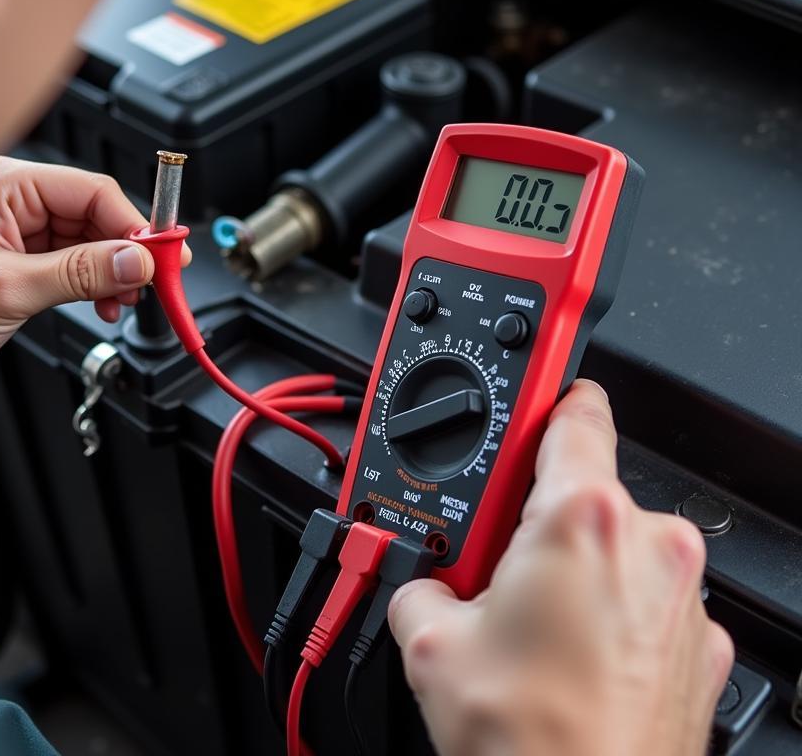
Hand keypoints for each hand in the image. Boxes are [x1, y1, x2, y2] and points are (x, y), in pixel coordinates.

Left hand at [0, 155, 187, 398]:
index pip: (93, 191)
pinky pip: (77, 264)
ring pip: (92, 242)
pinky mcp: (22, 261)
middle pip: (98, 215)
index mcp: (7, 186)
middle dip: (126, 252)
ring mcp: (19, 231)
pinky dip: (96, 285)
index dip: (133, 225)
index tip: (162, 255)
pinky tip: (104, 304)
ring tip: (123, 301)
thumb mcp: (9, 290)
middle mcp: (15, 201)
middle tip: (152, 283)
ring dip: (114, 273)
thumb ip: (81, 273)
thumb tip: (136, 260)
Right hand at [389, 380, 733, 755]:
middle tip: (492, 561)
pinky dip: (608, 613)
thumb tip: (417, 584)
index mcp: (584, 516)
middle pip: (582, 488)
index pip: (574, 407)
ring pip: (614, 548)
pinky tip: (567, 659)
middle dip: (533, 515)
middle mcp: (650, 545)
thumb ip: (418, 583)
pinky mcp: (700, 648)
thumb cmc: (532, 740)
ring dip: (572, 568)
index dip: (542, 397)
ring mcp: (684, 599)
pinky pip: (645, 600)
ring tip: (528, 624)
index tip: (527, 398)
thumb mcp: (431, 641)